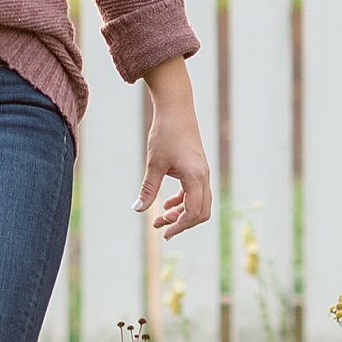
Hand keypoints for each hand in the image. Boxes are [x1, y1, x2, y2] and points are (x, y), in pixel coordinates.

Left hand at [137, 57, 210, 239]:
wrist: (176, 109)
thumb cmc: (165, 134)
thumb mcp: (154, 163)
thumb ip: (148, 189)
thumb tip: (138, 209)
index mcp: (195, 178)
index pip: (193, 213)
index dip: (179, 226)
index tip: (163, 232)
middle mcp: (203, 177)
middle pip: (201, 212)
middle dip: (182, 223)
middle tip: (161, 228)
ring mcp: (202, 172)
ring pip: (198, 203)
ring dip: (181, 213)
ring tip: (159, 218)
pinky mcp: (197, 168)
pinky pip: (194, 192)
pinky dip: (182, 201)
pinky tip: (166, 204)